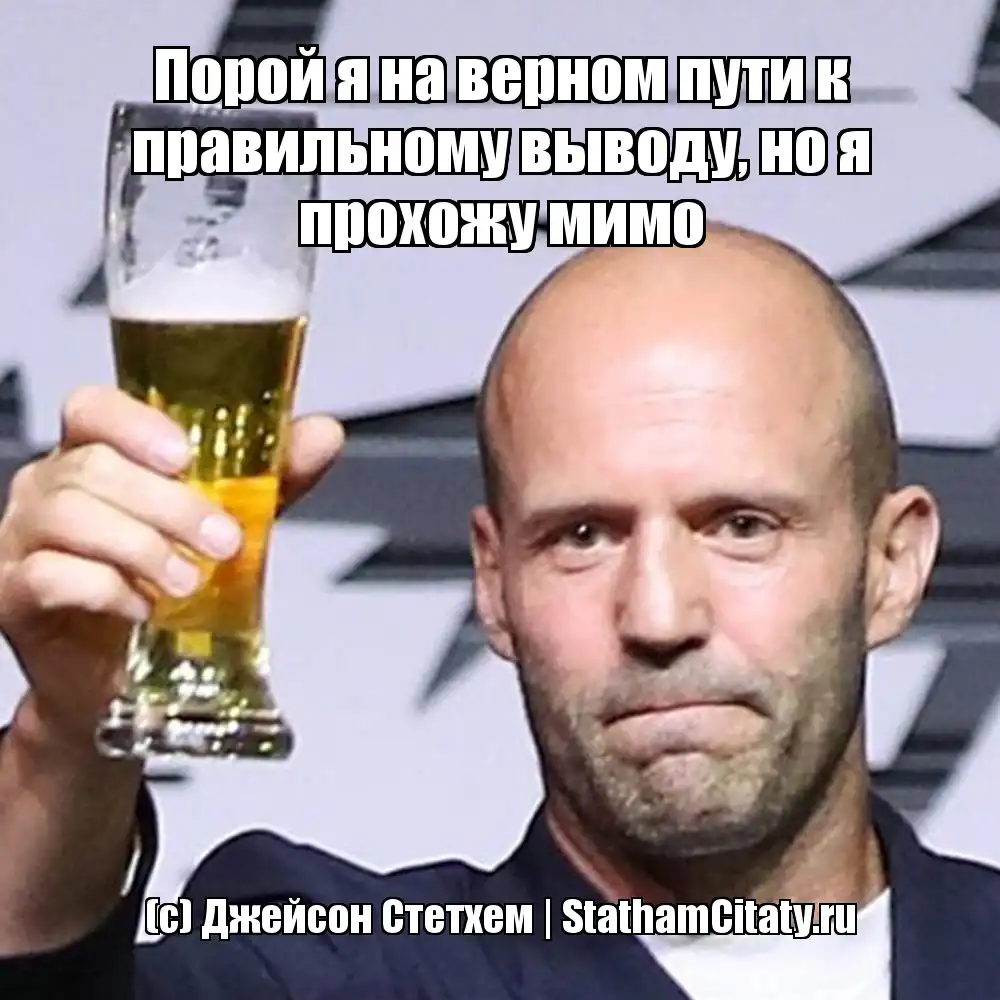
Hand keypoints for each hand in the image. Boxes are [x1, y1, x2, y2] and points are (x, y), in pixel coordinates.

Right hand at [0, 385, 343, 751]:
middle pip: (93, 466)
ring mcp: (22, 538)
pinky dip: (106, 588)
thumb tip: (324, 433)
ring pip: (69, 514)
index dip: (135, 424)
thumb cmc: (167, 584)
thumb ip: (270, 479)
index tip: (184, 455)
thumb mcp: (228, 522)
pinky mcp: (15, 593)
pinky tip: (143, 608)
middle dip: (170, 504)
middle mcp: (49, 487)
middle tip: (223, 541)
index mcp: (96, 456)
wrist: (126, 674)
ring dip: (142, 546)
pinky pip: (49, 574)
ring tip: (188, 580)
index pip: (93, 409)